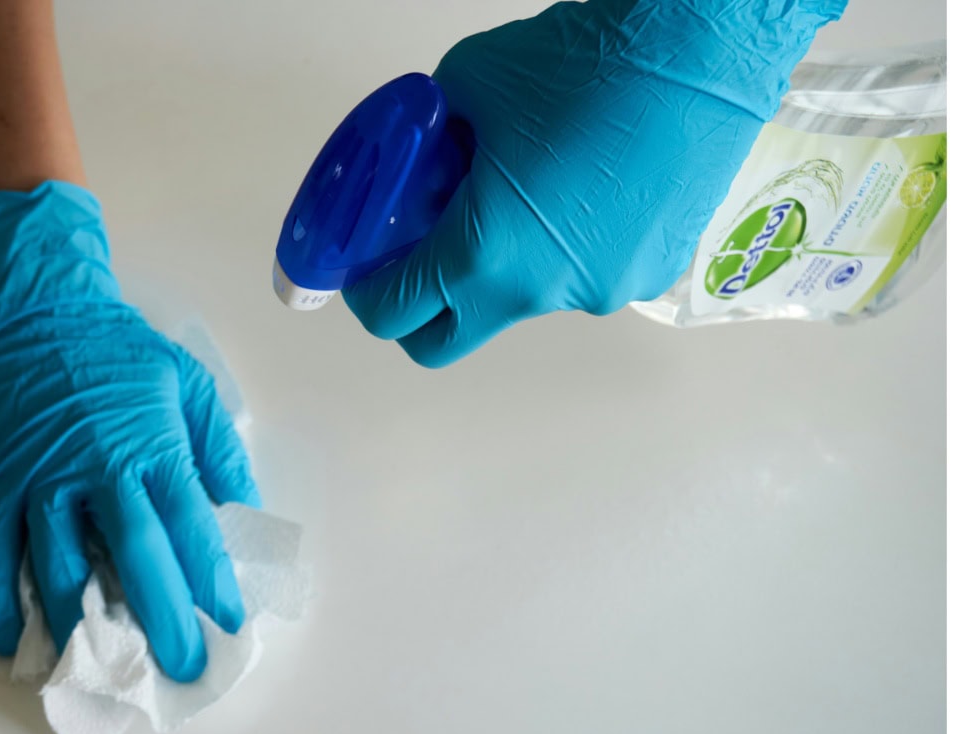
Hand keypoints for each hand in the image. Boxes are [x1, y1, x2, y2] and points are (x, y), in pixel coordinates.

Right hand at [0, 181, 258, 681]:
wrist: (44, 309)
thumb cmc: (124, 349)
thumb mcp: (191, 384)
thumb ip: (219, 450)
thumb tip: (244, 511)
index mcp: (152, 446)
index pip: (190, 528)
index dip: (212, 582)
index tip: (230, 624)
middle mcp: (99, 470)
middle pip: (134, 560)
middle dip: (162, 621)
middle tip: (181, 669)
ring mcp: (43, 479)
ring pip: (62, 566)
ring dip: (84, 624)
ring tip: (106, 669)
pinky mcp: (2, 480)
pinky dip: (1, 599)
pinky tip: (14, 641)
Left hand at [344, 0, 844, 366]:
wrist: (703, 55)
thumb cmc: (581, 65)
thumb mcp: (467, 84)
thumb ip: (427, 139)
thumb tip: (422, 158)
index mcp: (484, 253)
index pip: (395, 312)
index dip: (366, 291)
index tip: (366, 268)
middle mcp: (538, 293)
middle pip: (445, 341)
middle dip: (419, 311)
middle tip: (419, 255)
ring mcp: (597, 293)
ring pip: (519, 301)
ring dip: (500, 265)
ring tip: (525, 192)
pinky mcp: (647, 278)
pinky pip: (579, 277)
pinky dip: (562, 250)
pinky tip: (584, 191)